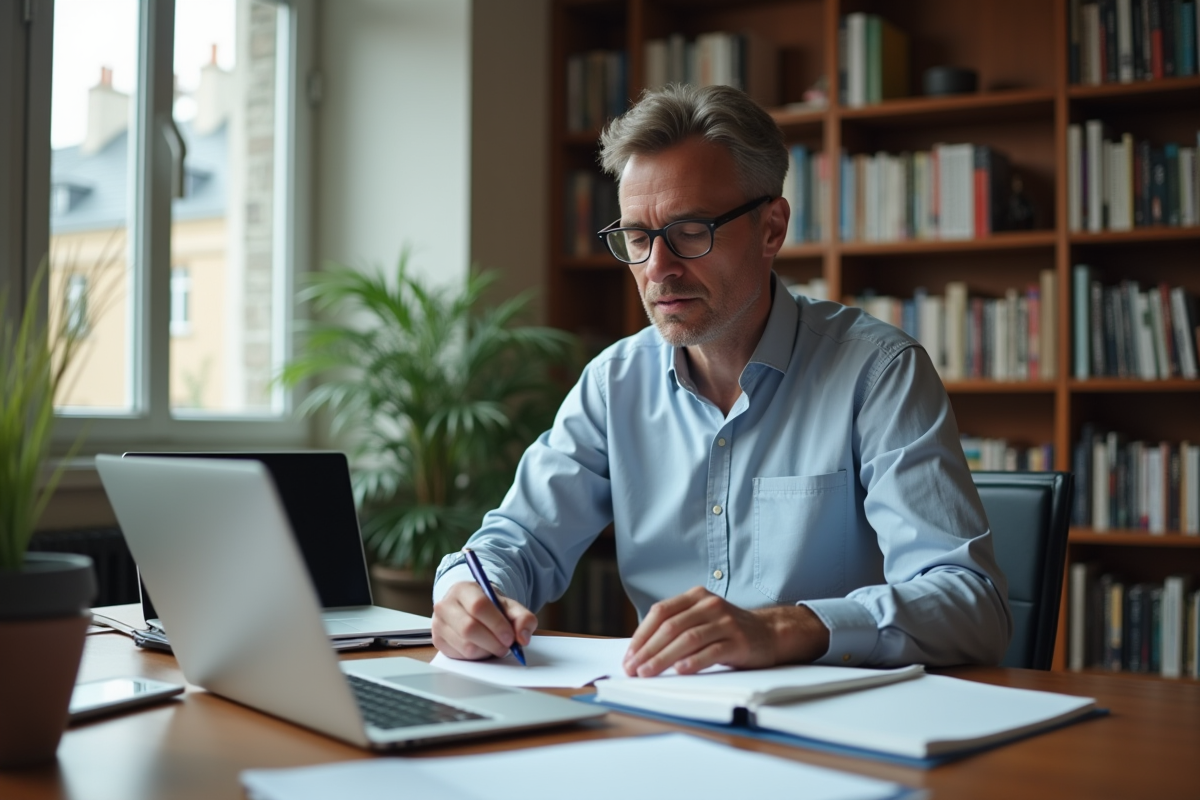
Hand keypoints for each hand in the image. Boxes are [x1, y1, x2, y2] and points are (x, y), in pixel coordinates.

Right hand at [431, 582, 537, 660]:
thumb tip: (523, 638)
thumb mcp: (509, 606)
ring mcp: (438, 624)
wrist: (470, 608)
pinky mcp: (437, 641)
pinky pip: (459, 656)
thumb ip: (523, 618)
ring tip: (495, 645)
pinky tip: (482, 647)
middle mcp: (445, 605)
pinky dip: (476, 656)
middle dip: (493, 642)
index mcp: (463, 589)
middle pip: (469, 628)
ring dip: (486, 651)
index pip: (478, 606)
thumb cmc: (490, 607)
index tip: (510, 637)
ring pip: (465, 646)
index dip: (497, 624)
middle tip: (506, 646)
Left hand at [622, 587, 829, 676]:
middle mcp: (710, 605)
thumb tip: (640, 650)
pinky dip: (693, 661)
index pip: (660, 613)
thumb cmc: (727, 630)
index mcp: (695, 596)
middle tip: (633, 669)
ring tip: (648, 673)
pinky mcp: (739, 641)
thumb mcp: (701, 618)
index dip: (641, 635)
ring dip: (663, 658)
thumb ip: (676, 626)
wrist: (769, 633)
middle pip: (671, 627)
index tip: (629, 656)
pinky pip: (711, 651)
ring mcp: (725, 622)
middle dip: (648, 650)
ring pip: (688, 639)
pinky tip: (679, 671)